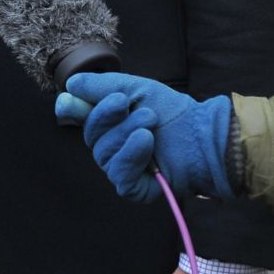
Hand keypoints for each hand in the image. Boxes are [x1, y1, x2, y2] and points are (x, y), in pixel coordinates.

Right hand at [56, 73, 233, 203]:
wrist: (203, 136)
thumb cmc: (173, 112)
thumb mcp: (135, 88)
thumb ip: (101, 86)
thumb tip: (69, 84)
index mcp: (105, 123)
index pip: (77, 116)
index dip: (79, 108)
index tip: (89, 99)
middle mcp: (108, 146)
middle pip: (90, 135)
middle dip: (111, 118)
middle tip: (143, 110)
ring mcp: (119, 169)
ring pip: (104, 154)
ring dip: (128, 133)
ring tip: (152, 125)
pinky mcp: (132, 188)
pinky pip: (118, 175)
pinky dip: (132, 156)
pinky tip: (147, 143)